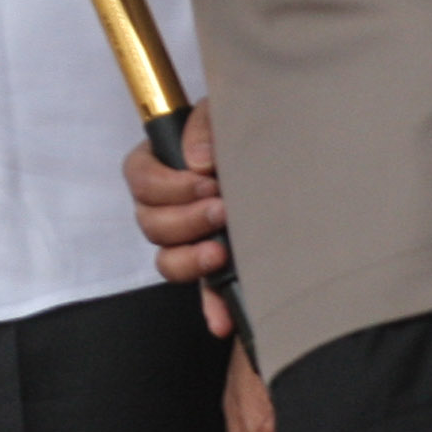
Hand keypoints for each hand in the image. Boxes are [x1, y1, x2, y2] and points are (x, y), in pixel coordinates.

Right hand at [123, 99, 234, 332]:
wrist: (292, 160)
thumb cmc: (251, 130)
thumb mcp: (227, 111)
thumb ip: (206, 125)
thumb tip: (197, 160)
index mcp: (162, 164)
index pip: (139, 178)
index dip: (168, 186)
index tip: (207, 182)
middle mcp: (168, 204)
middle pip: (149, 223)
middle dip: (186, 220)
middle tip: (222, 211)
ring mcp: (189, 238)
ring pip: (166, 260)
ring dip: (190, 259)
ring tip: (221, 253)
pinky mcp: (213, 265)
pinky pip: (201, 292)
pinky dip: (210, 305)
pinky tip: (221, 319)